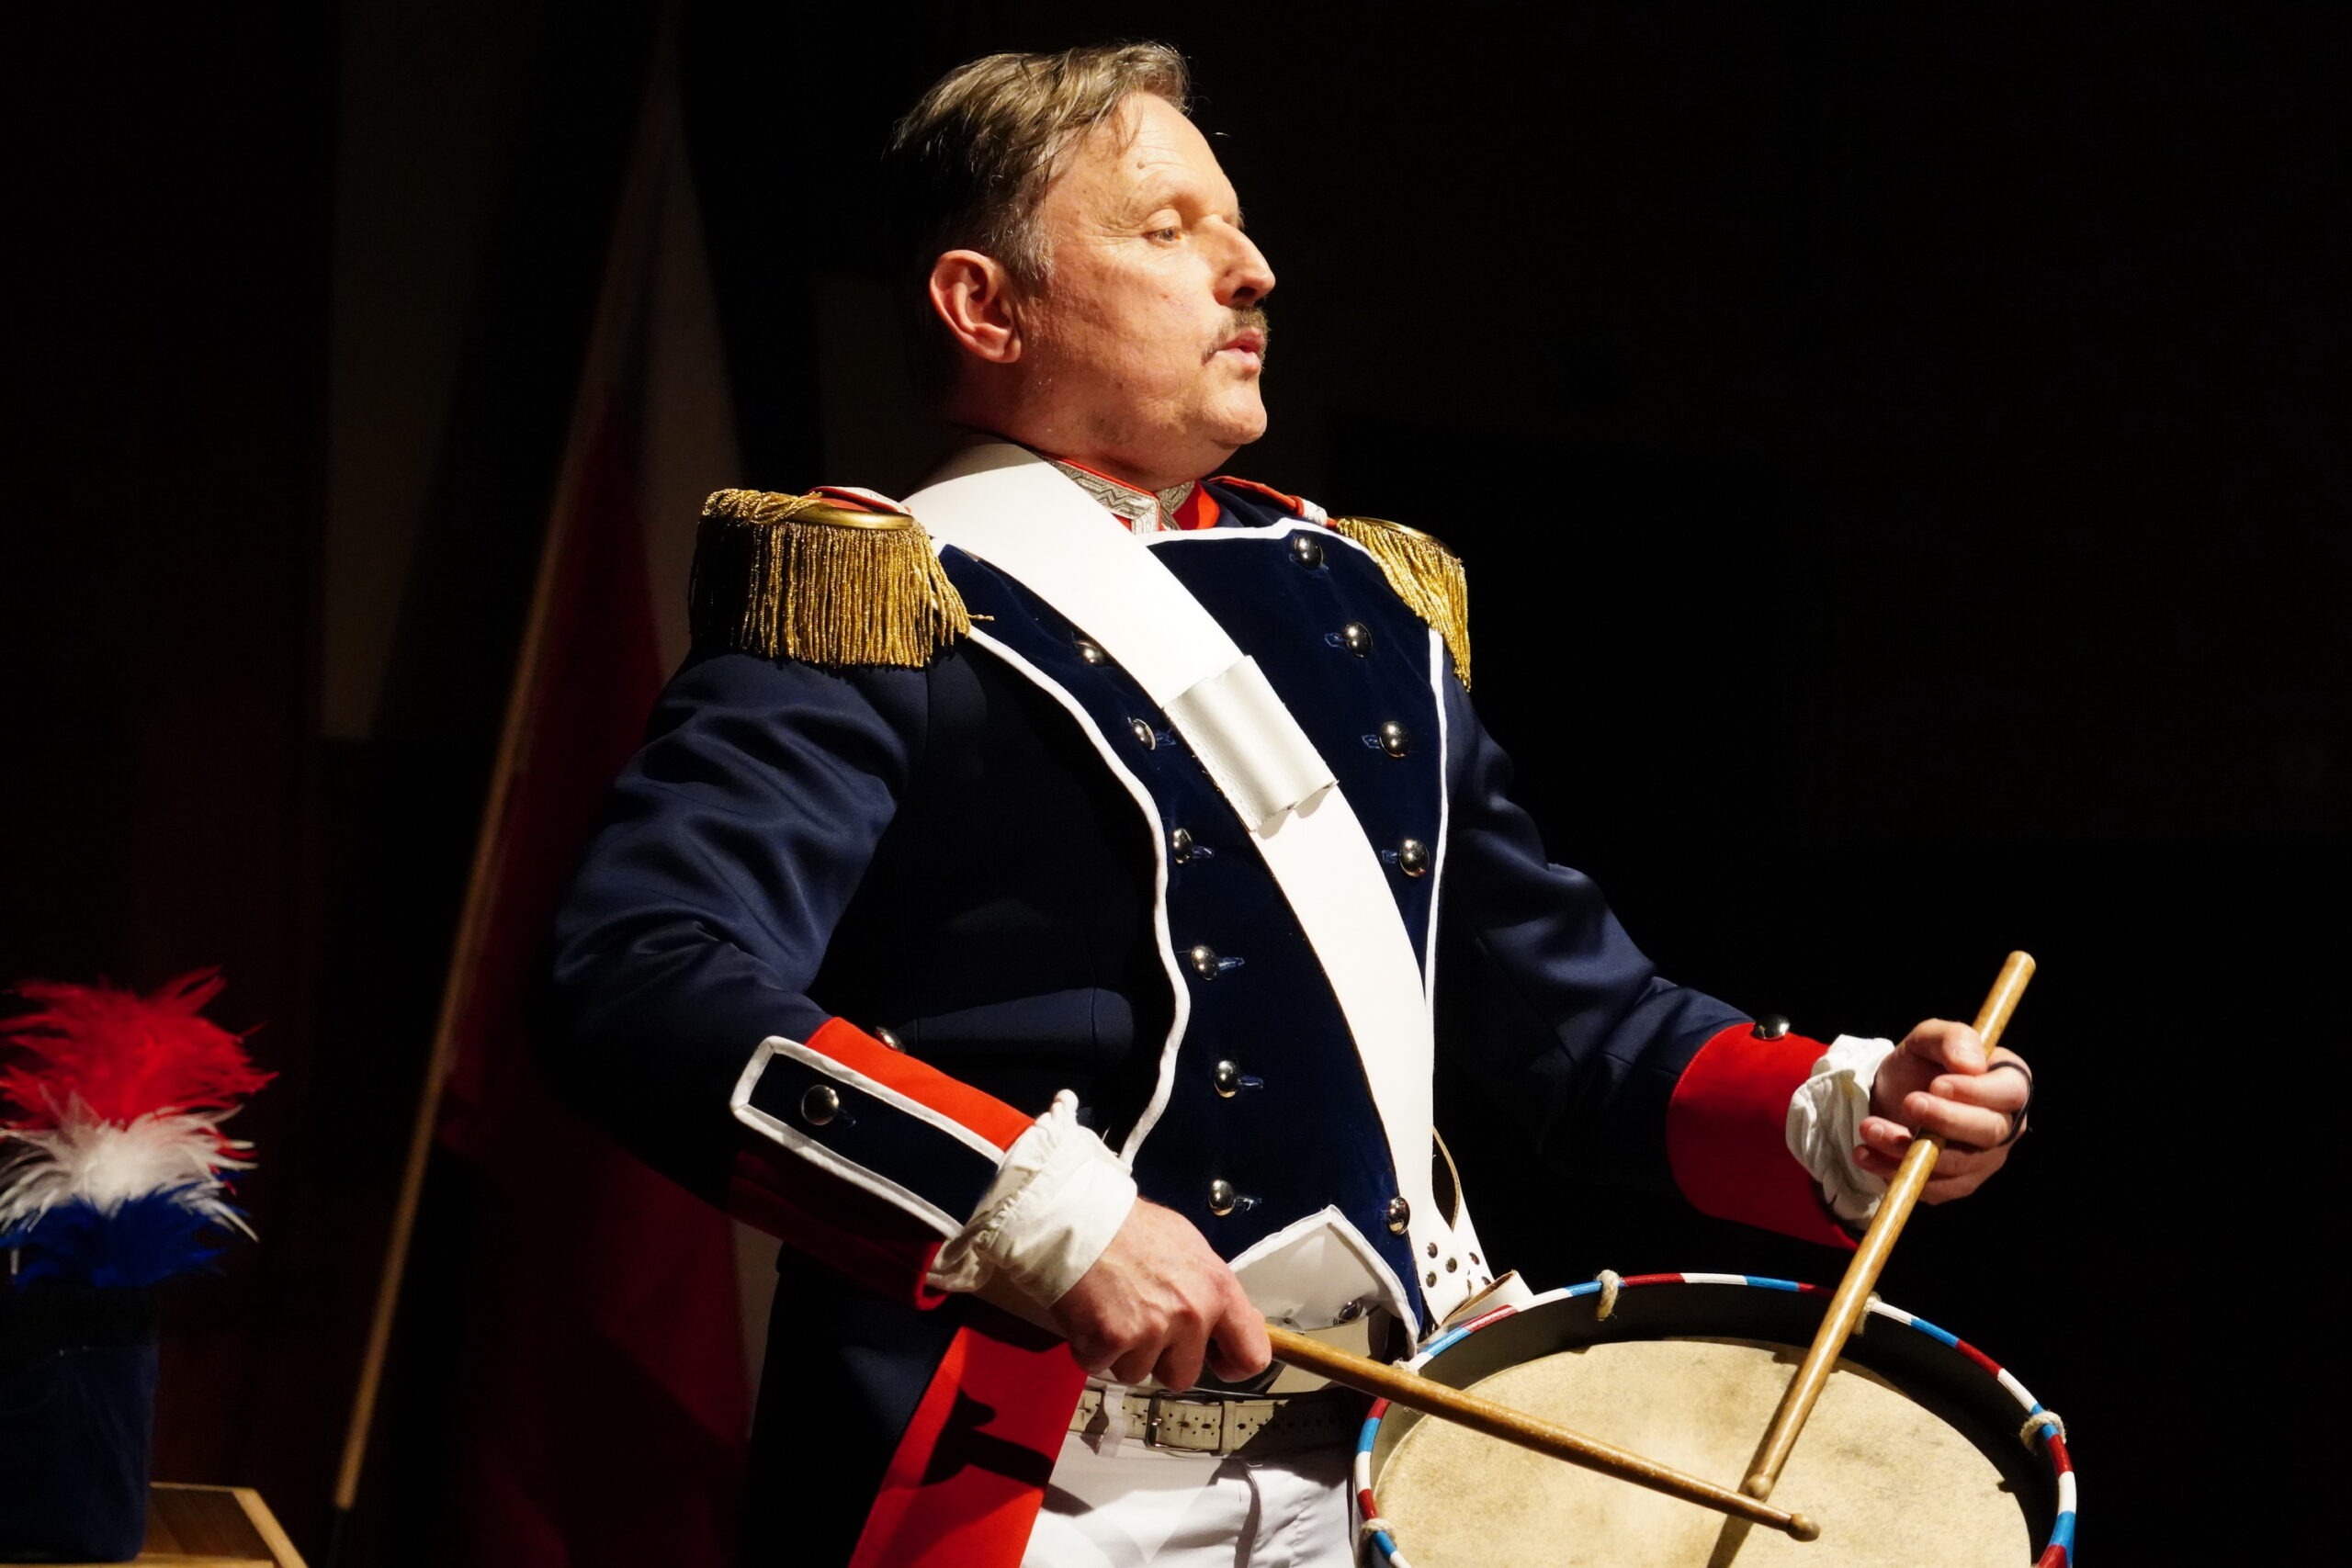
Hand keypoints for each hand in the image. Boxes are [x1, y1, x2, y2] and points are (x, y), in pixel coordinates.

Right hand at [1048, 1198, 1270, 1389]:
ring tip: (1111, 1310)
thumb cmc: (1130, 1228)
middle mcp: (1190, 1315)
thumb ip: (1211, 1289)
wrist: (1076, 1218)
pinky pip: (1100, 1366)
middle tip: (1140, 1321)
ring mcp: (1150, 1331)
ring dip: (1123, 1352)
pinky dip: (1091, 1347)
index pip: (1251, 1355)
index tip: (1216, 1360)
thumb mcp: (1188, 1247)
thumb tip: (1230, 1321)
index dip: (1232, 1365)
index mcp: (1217, 1289)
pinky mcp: (1110, 1342)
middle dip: (1161, 1358)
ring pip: (1138, 1373)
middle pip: (1184, 1375)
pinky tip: (1089, 1313)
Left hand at [1859, 1019, 2032, 1203]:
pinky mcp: (1958, 1183)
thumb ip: (1952, 1038)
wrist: (1893, 1096)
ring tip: (1870, 1127)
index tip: (1937, 1084)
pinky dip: (1896, 1173)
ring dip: (1909, 1149)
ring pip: (1957, 1164)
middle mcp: (2005, 1125)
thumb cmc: (1921, 1064)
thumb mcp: (1928, 1038)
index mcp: (2008, 1083)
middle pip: (1989, 1132)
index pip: (2010, 1092)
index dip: (1976, 1091)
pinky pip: (1935, 1188)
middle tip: (1907, 1103)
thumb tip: (1970, 1065)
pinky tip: (1867, 1154)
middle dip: (1945, 1120)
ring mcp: (1985, 1158)